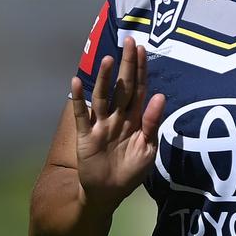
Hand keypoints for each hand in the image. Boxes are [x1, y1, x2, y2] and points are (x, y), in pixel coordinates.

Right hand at [70, 36, 165, 211]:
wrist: (108, 193)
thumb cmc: (131, 171)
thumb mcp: (148, 150)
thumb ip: (153, 123)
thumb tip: (160, 95)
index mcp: (135, 119)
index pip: (139, 89)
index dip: (141, 70)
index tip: (142, 49)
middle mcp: (117, 117)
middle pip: (123, 87)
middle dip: (127, 65)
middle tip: (129, 41)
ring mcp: (101, 125)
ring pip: (103, 97)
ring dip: (104, 78)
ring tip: (108, 59)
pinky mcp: (86, 136)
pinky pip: (82, 116)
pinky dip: (78, 100)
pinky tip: (75, 83)